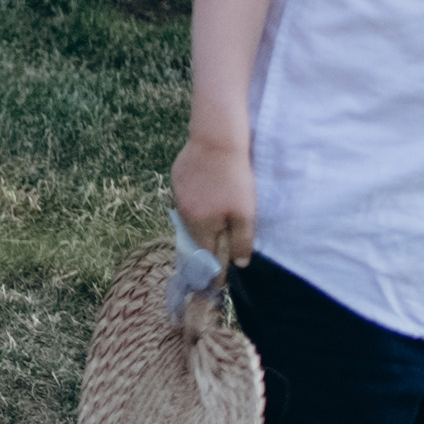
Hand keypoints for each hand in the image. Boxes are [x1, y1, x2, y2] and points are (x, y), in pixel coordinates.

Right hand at [169, 131, 256, 269]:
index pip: (206, 256)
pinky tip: (208, 192)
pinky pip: (187, 197)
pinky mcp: (177, 176)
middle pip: (196, 236)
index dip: (213, 271)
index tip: (215, 286)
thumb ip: (241, 241)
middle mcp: (184, 211)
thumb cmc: (235, 177)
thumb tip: (239, 263)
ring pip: (190, 216)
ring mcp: (178, 192)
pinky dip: (197, 201)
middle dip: (206, 245)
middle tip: (217, 251)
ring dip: (202, 221)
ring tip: (214, 218)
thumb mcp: (246, 213)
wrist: (217, 138)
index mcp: (201, 223)